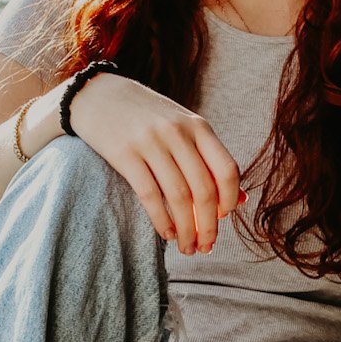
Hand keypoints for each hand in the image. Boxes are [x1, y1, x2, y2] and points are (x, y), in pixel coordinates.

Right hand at [65, 72, 243, 253]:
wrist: (99, 95)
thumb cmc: (147, 117)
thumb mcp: (182, 128)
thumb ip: (209, 160)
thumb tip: (241, 201)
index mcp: (198, 126)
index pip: (226, 169)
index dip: (230, 199)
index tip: (223, 218)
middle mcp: (177, 133)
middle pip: (203, 190)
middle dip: (208, 225)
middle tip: (206, 246)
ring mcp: (151, 143)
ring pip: (179, 197)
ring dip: (187, 229)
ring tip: (188, 247)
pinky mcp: (125, 154)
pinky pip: (150, 196)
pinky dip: (162, 220)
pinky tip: (166, 233)